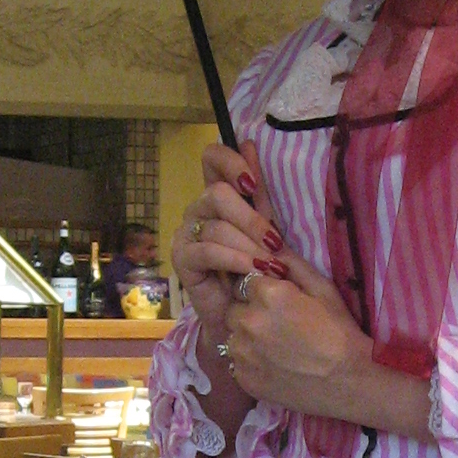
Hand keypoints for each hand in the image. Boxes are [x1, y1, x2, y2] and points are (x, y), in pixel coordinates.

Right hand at [170, 138, 281, 342]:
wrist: (243, 315)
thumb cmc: (257, 270)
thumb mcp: (265, 227)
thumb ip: (259, 192)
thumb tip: (250, 143)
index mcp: (217, 195)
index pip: (212, 158)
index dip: (231, 162)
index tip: (252, 183)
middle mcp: (197, 208)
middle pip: (217, 193)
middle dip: (251, 218)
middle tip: (275, 242)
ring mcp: (186, 233)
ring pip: (216, 225)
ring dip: (249, 246)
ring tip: (272, 265)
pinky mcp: (182, 259)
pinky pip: (208, 250)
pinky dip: (235, 259)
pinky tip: (254, 271)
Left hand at [215, 245, 366, 412]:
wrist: (348, 382)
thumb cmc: (340, 332)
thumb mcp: (323, 289)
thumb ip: (291, 263)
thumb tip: (269, 241)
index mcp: (268, 294)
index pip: (247, 280)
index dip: (263, 290)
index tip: (280, 303)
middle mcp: (248, 321)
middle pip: (235, 307)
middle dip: (250, 311)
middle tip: (279, 326)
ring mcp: (242, 352)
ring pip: (233, 335)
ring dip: (247, 337)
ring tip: (277, 347)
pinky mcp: (242, 377)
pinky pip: (236, 361)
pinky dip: (250, 361)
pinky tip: (274, 364)